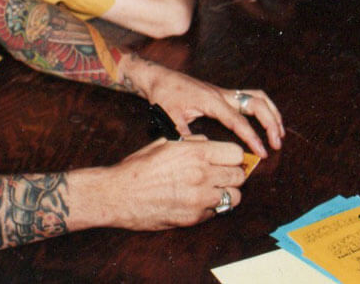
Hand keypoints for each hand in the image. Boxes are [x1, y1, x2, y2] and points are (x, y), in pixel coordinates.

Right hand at [87, 136, 247, 228]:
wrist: (119, 195)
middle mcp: (202, 174)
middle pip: (240, 176)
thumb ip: (192, 142)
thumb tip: (209, 143)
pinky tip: (197, 202)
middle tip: (221, 175)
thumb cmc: (139, 167)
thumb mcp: (165, 142)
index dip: (232, 156)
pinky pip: (217, 212)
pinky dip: (212, 208)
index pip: (236, 153)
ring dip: (227, 193)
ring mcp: (200, 198)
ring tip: (213, 190)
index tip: (226, 159)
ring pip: (235, 197)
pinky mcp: (194, 217)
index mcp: (196, 152)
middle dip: (232, 174)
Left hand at [122, 55, 282, 156]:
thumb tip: (197, 153)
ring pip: (258, 97)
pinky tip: (267, 120)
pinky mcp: (224, 94)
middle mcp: (222, 94)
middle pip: (257, 104)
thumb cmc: (164, 96)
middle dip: (271, 123)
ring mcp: (224, 93)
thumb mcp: (169, 118)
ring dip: (272, 113)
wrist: (159, 78)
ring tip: (279, 132)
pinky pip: (251, 97)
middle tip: (277, 144)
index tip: (263, 152)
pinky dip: (264, 107)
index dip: (252, 138)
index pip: (239, 121)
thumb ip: (183, 135)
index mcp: (212, 101)